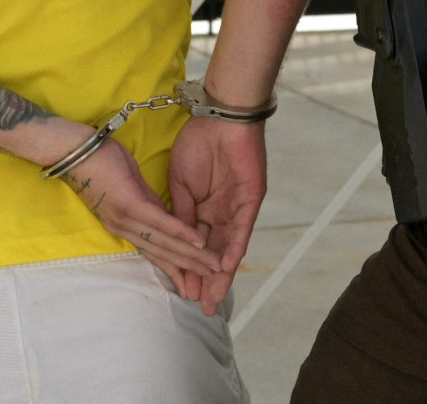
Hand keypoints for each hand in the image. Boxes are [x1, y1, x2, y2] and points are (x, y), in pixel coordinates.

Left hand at [61, 137, 222, 293]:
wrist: (72, 149)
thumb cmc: (99, 162)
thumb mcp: (130, 186)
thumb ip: (149, 204)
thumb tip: (168, 217)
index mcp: (123, 225)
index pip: (154, 252)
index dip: (176, 267)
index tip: (195, 280)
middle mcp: (123, 228)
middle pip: (162, 253)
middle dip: (191, 268)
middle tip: (215, 278)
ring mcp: (125, 217)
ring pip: (164, 242)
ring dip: (192, 256)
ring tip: (213, 265)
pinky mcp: (129, 203)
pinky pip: (159, 222)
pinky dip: (180, 232)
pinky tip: (197, 241)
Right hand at [168, 117, 266, 314]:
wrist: (218, 118)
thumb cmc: (197, 144)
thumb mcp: (180, 185)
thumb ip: (181, 213)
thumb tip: (176, 242)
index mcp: (203, 209)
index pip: (197, 246)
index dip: (190, 268)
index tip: (181, 290)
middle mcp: (222, 213)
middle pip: (215, 253)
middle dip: (209, 281)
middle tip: (201, 307)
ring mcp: (237, 208)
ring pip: (230, 247)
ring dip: (222, 273)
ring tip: (213, 296)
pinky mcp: (250, 200)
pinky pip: (242, 228)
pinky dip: (234, 248)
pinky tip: (225, 266)